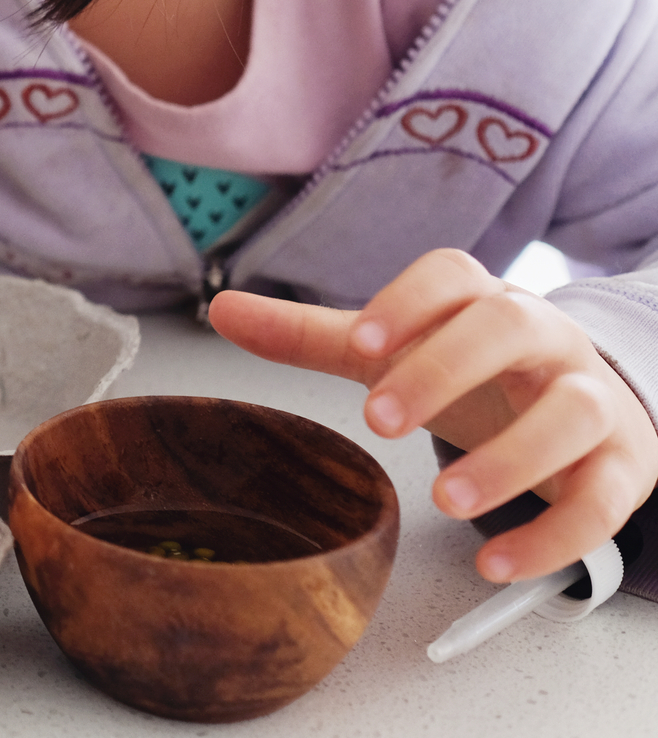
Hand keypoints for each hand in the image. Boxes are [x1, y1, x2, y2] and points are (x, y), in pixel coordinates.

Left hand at [209, 249, 657, 582]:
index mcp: (482, 302)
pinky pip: (604, 499)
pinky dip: (554, 536)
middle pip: (510, 327)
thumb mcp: (396, 350)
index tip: (359, 341)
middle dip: (445, 370)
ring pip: (572, 412)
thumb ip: (313, 334)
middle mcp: (545, 340)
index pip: (453, 275)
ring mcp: (592, 399)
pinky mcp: (624, 465)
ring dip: (510, 458)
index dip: (408, 302)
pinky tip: (496, 563)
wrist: (592, 403)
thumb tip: (220, 307)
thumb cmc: (479, 373)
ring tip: (443, 499)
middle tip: (380, 421)